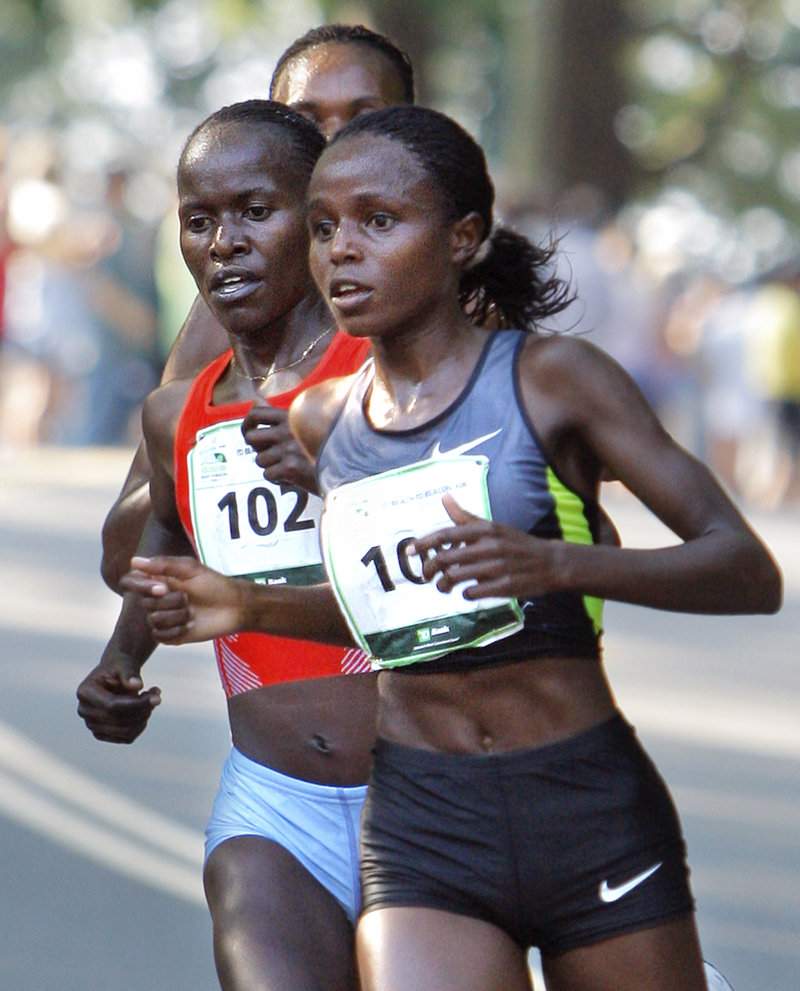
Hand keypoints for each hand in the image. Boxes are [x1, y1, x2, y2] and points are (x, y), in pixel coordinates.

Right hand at [76, 657, 160, 743]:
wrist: (115, 675)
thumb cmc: (119, 667)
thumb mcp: (124, 663)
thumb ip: (129, 672)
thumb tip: (137, 685)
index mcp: (85, 692)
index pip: (112, 706)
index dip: (137, 704)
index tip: (156, 696)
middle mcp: (85, 711)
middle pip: (119, 720)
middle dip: (143, 709)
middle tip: (156, 695)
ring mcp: (92, 725)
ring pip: (125, 731)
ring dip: (144, 717)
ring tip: (152, 699)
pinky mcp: (102, 734)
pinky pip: (127, 738)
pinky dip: (141, 725)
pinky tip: (145, 709)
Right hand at [122, 556, 249, 644]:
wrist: (233, 608)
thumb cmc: (214, 585)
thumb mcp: (190, 569)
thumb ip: (163, 565)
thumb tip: (134, 561)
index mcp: (157, 580)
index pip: (130, 582)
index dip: (141, 586)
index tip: (162, 587)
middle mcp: (156, 599)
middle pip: (145, 603)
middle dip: (171, 601)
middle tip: (188, 598)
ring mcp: (162, 617)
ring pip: (153, 620)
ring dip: (177, 616)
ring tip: (192, 611)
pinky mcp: (169, 635)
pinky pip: (160, 636)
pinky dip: (177, 630)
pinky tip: (191, 624)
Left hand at [242, 399, 318, 492]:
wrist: (347, 466)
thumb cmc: (324, 445)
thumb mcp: (303, 423)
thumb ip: (277, 412)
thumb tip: (256, 399)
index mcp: (291, 417)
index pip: (257, 413)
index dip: (247, 423)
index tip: (249, 432)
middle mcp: (288, 431)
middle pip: (251, 438)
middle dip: (257, 448)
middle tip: (269, 454)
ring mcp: (289, 449)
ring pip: (260, 460)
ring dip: (271, 466)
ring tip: (288, 466)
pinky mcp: (291, 468)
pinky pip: (269, 475)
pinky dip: (278, 479)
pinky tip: (292, 476)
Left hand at [412, 493, 558, 599]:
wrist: (551, 562)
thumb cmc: (516, 544)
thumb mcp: (493, 527)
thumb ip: (466, 517)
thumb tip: (444, 497)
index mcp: (486, 529)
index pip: (447, 534)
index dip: (425, 543)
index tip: (410, 550)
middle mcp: (490, 545)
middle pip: (447, 557)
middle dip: (430, 568)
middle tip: (426, 575)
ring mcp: (498, 566)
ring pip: (457, 577)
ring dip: (444, 584)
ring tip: (443, 586)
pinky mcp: (505, 586)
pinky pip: (474, 592)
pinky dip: (466, 594)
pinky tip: (467, 592)